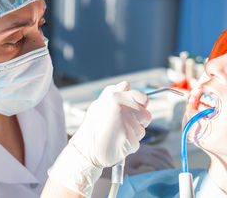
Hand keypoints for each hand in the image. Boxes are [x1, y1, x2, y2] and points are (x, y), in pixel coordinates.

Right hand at [46, 81, 150, 196]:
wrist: (86, 148)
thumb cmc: (92, 127)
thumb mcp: (99, 104)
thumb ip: (114, 93)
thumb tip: (126, 84)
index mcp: (115, 97)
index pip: (143, 98)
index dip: (141, 106)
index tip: (133, 112)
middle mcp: (123, 108)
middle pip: (146, 115)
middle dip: (138, 122)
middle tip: (121, 126)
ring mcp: (127, 123)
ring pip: (141, 130)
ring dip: (132, 134)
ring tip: (117, 135)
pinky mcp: (130, 139)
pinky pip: (137, 142)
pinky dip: (129, 145)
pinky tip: (117, 143)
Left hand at [124, 144, 174, 174]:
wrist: (112, 156)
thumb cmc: (119, 167)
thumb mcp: (128, 172)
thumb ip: (141, 173)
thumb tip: (155, 175)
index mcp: (140, 154)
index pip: (156, 161)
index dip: (164, 169)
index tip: (170, 176)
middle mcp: (144, 149)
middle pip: (162, 156)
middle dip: (169, 166)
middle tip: (175, 176)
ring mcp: (146, 147)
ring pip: (163, 152)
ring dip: (169, 161)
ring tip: (172, 172)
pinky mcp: (147, 148)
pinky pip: (161, 150)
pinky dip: (167, 157)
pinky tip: (168, 165)